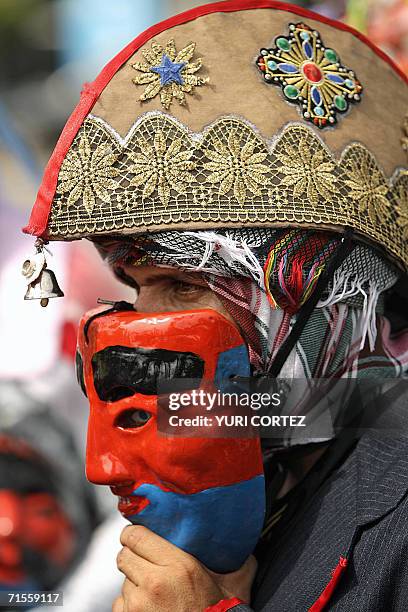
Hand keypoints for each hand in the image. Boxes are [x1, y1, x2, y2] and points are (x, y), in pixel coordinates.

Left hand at [113, 525, 256, 611]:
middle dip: (133, 556)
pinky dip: (130, 604)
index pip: (137, 535)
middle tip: (146, 561)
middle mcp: (154, 583)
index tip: (139, 535)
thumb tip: (243, 545)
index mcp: (179, 566)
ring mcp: (139, 605)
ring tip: (154, 590)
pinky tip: (149, 608)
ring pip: (124, 580)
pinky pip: (120, 603)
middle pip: (124, 555)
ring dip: (134, 582)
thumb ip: (235, 561)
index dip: (135, 533)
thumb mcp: (232, 586)